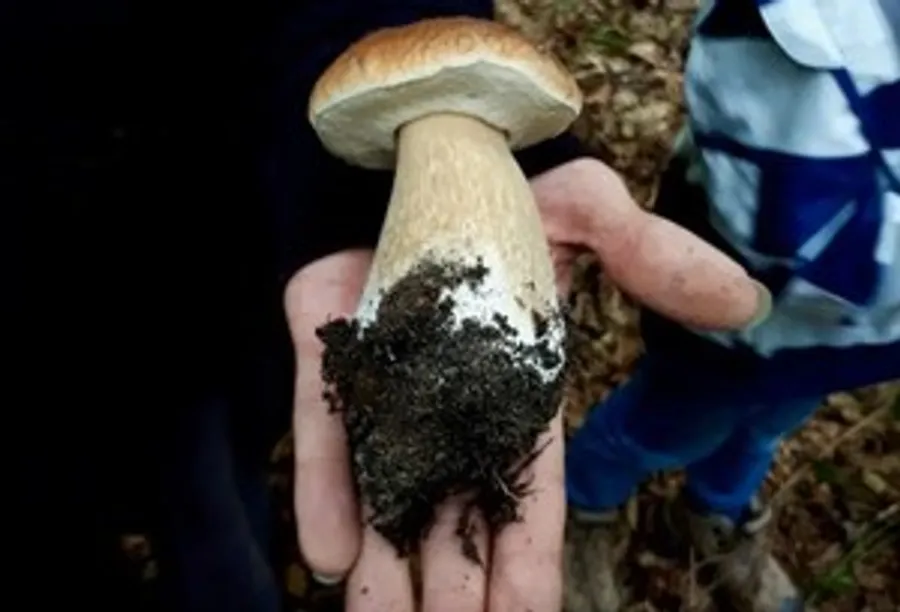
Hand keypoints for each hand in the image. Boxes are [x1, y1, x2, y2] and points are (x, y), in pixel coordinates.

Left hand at [284, 158, 766, 611]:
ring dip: (387, 568)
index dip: (527, 566)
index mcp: (518, 390)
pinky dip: (327, 491)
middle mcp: (454, 403)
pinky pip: (326, 433)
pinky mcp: (333, 354)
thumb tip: (743, 301)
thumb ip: (655, 261)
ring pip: (391, 492)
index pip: (529, 497)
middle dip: (454, 590)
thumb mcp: (593, 214)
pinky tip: (330, 556)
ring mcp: (390, 384)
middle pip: (457, 516)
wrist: (426, 146)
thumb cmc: (513, 182)